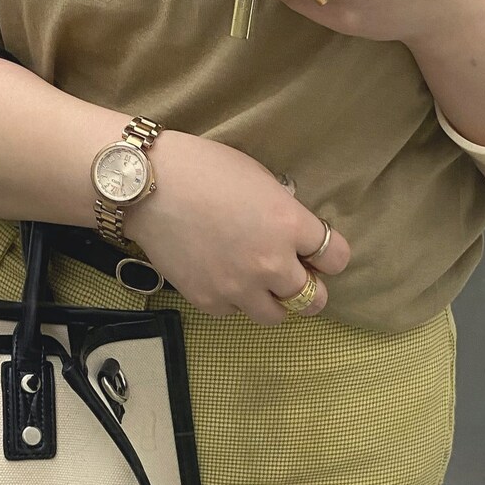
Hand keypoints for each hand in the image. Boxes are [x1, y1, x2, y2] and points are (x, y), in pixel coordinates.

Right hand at [124, 129, 350, 326]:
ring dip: (272, 300)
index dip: (330, 255)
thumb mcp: (260, 179)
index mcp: (289, 225)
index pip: (336, 258)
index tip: (319, 253)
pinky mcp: (209, 301)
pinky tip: (219, 275)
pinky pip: (233, 311)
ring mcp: (239, 288)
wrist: (147, 186)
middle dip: (309, 288)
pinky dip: (232, 299)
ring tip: (257, 281)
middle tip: (295, 277)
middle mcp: (271, 264)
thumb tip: (293, 233)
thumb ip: (284, 212)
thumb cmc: (204, 168)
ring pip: (275, 315)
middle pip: (313, 300)